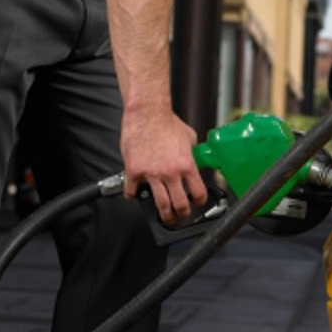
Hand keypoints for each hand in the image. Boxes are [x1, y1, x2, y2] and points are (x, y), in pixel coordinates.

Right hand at [120, 107, 207, 224]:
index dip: (199, 201)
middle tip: (180, 216)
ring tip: (164, 217)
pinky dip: (133, 196)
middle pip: (180, 204)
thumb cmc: (167, 122)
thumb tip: (195, 159)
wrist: (147, 114)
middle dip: (182, 214)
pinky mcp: (134, 171)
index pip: (198, 192)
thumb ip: (191, 153)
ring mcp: (151, 174)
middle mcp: (171, 173)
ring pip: (160, 204)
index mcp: (187, 165)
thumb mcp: (189, 138)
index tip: (197, 203)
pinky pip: (132, 191)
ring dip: (163, 214)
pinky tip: (135, 195)